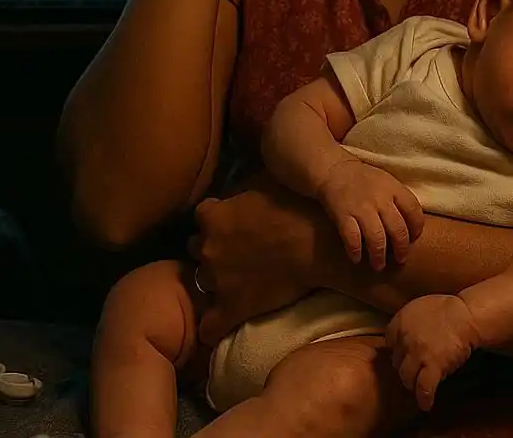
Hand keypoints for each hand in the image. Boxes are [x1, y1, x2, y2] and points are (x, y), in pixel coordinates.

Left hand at [191, 180, 323, 344]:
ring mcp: (216, 280)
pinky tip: (222, 324)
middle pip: (197, 249)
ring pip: (201, 283)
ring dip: (215, 282)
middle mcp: (207, 247)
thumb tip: (236, 193)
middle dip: (213, 250)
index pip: (202, 216)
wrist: (315, 244)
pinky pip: (209, 327)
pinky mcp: (230, 308)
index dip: (216, 219)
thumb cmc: (295, 208)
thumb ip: (240, 192)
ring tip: (236, 283)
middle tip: (236, 253)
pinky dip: (213, 327)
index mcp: (212, 216)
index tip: (231, 224)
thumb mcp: (261, 184)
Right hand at [317, 159, 423, 270]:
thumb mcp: (386, 182)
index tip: (413, 240)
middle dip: (401, 249)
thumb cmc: (364, 180)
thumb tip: (412, 229)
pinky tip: (356, 258)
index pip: (414, 211)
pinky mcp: (342, 214)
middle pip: (398, 230)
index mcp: (393, 188)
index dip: (416, 229)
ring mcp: (361, 207)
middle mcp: (380, 198)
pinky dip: (355, 251)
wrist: (334, 169)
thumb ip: (399, 201)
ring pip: (377, 238)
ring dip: (379, 256)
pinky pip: (352, 238)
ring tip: (378, 265)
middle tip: (400, 260)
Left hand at [385, 295, 480, 411]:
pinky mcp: (433, 366)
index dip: (396, 349)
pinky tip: (425, 405)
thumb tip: (401, 337)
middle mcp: (404, 338)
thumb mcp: (418, 308)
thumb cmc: (445, 308)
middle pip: (396, 361)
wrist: (464, 315)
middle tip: (412, 371)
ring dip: (411, 382)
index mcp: (400, 321)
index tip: (402, 354)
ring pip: (406, 376)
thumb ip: (406, 322)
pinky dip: (424, 398)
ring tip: (417, 386)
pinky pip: (424, 387)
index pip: (389, 342)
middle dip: (403, 366)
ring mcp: (418, 354)